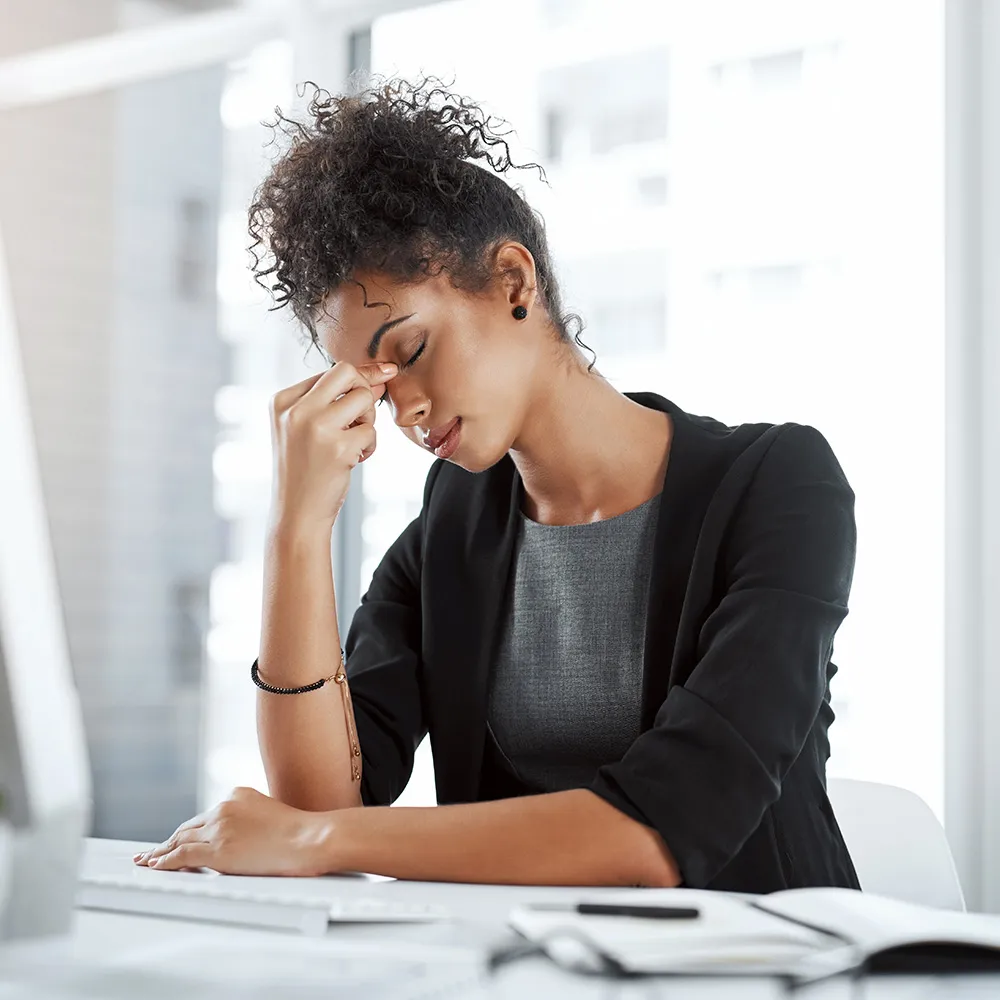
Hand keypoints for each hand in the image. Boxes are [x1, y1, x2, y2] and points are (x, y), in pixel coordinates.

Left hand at [132, 786, 336, 875]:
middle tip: (152, 851)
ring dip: (161, 851)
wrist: (308, 839)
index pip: (206, 816)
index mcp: (236, 794)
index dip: (188, 830)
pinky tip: (155, 866)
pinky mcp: (217, 850)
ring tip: (147, 860)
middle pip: (188, 826)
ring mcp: (219, 827)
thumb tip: (244, 838)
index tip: (177, 837)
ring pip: (180, 840)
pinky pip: (181, 856)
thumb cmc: (300, 832)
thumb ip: (251, 820)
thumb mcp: (271, 814)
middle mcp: (223, 806)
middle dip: (169, 839)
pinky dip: (164, 862)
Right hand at [268, 360, 396, 530]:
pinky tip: (353, 461)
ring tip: (353, 443)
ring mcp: (315, 427)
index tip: (370, 392)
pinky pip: (371, 431)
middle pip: (347, 372)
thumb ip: (336, 401)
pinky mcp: (338, 447)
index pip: (329, 372)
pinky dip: (370, 446)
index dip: (355, 383)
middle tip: (359, 419)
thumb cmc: (305, 471)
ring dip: (368, 421)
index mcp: (282, 401)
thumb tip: (380, 376)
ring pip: (364, 398)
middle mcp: (295, 409)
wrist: (297, 515)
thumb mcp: (307, 430)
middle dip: (364, 390)